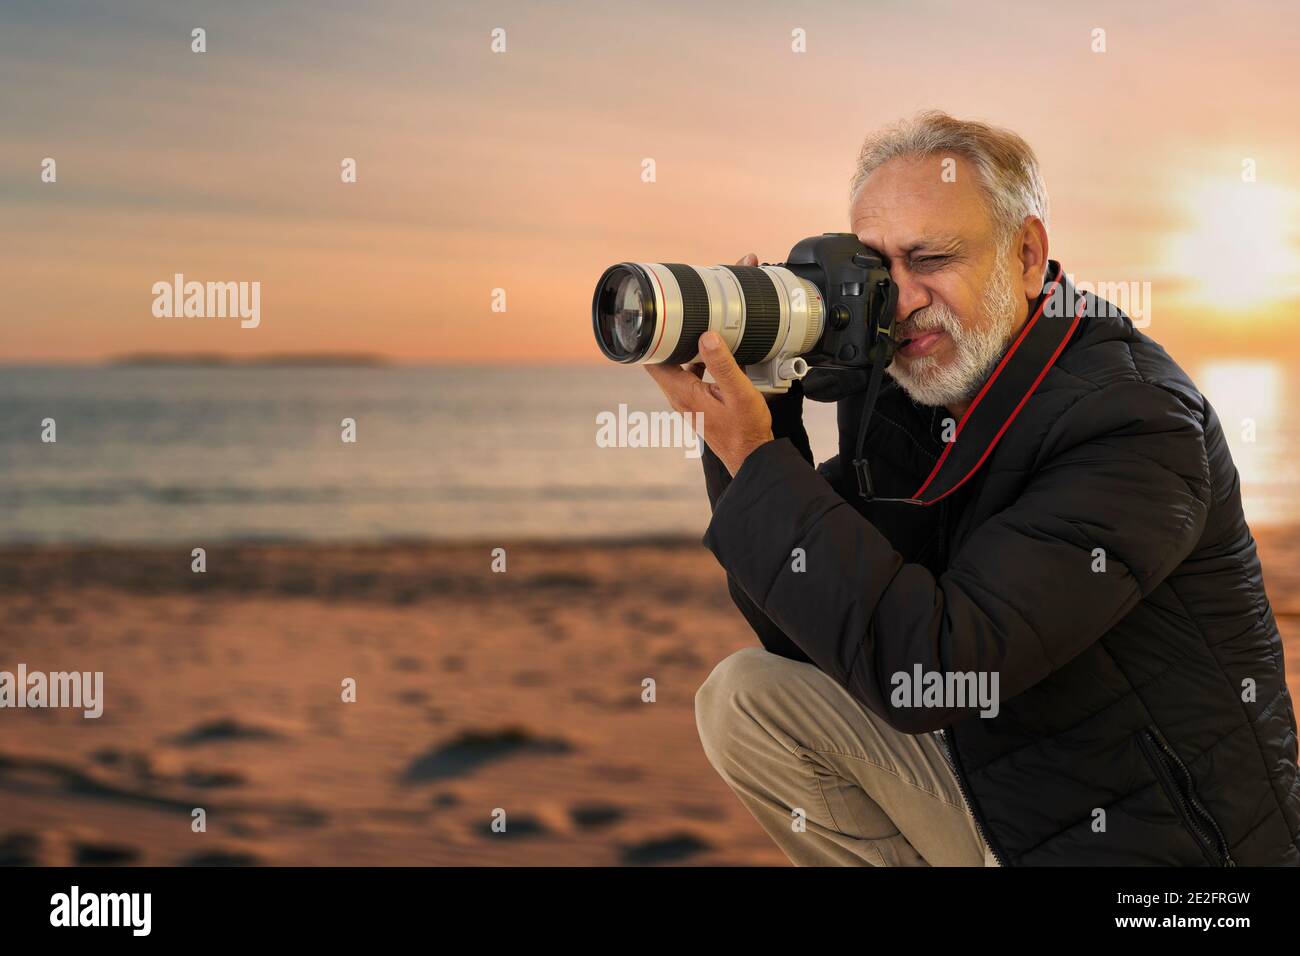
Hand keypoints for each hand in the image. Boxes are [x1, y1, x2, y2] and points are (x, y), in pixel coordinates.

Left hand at [644, 254, 773, 475]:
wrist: (751, 456)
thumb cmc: (746, 429)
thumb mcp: (738, 392)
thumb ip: (722, 364)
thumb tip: (706, 335)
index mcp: (682, 392)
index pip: (652, 360)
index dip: (651, 337)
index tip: (657, 316)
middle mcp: (679, 397)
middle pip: (662, 360)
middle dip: (669, 336)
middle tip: (679, 311)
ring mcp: (687, 401)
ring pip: (676, 366)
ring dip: (684, 348)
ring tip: (697, 325)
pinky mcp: (697, 403)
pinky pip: (690, 375)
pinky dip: (695, 360)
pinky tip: (713, 351)